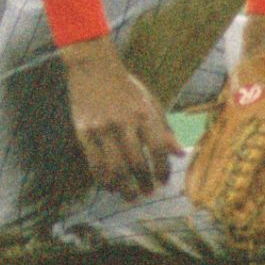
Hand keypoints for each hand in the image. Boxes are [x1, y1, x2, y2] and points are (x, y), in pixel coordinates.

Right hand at [60, 37, 181, 199]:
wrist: (93, 68)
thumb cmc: (125, 87)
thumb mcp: (149, 102)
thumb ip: (164, 129)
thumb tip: (180, 154)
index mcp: (143, 114)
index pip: (158, 149)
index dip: (162, 170)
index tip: (162, 182)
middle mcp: (124, 122)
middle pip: (137, 163)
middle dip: (144, 183)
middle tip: (147, 193)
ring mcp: (102, 128)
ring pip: (115, 168)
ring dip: (124, 187)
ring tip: (130, 196)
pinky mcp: (84, 132)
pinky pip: (95, 164)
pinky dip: (104, 179)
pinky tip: (110, 186)